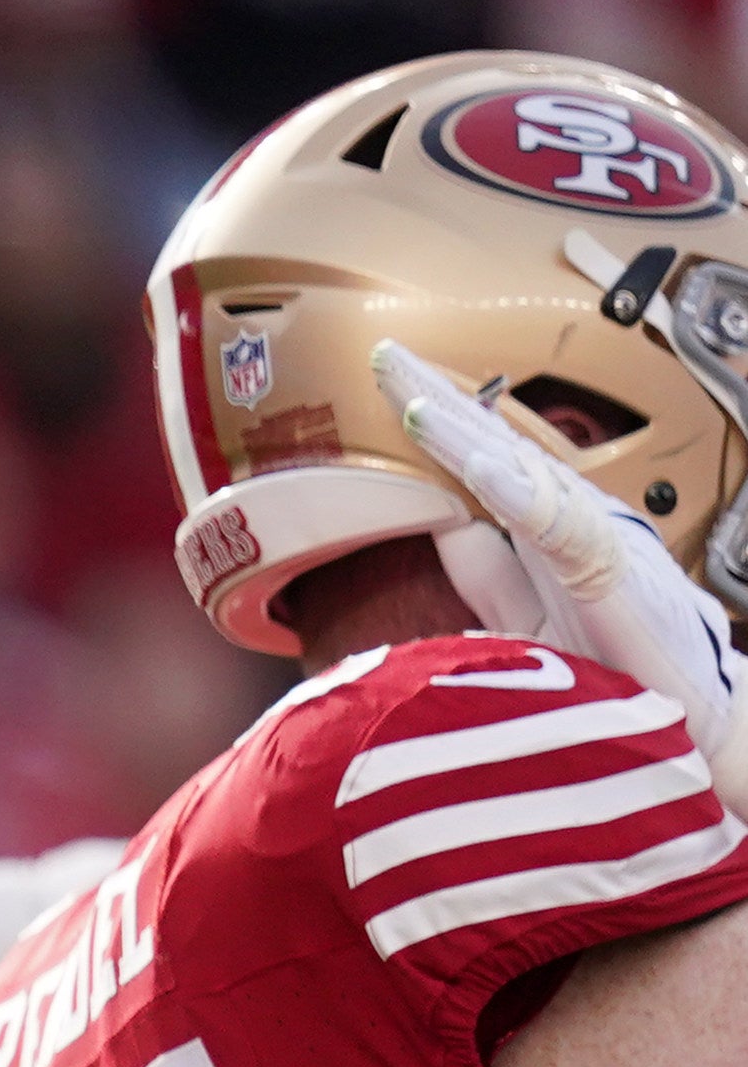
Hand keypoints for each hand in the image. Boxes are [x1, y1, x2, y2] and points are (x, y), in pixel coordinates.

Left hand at [377, 338, 747, 801]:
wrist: (682, 714)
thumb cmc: (614, 664)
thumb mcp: (528, 616)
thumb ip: (489, 573)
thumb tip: (445, 529)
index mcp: (543, 527)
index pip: (477, 461)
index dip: (434, 422)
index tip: (385, 383)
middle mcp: (565, 518)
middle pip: (491, 445)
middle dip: (436, 398)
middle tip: (384, 352)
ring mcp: (588, 537)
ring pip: (516, 471)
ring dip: (463, 434)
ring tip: (412, 397)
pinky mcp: (607, 569)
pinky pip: (556, 525)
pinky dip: (519, 495)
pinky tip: (482, 468)